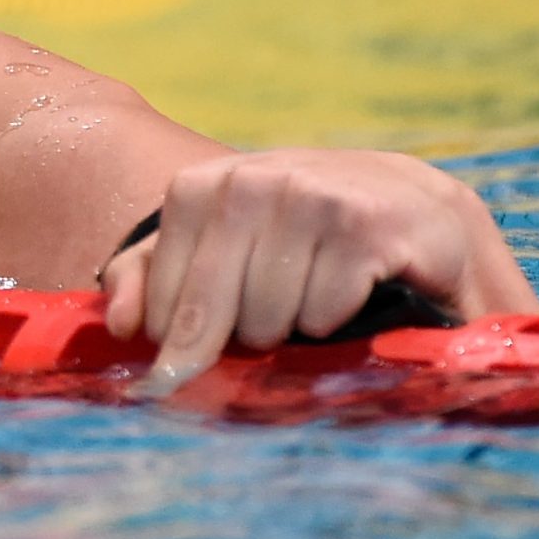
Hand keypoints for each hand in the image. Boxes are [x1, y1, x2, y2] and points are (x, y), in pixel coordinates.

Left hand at [100, 148, 538, 388]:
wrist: (419, 214)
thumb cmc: (304, 244)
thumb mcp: (224, 252)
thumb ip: (154, 279)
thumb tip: (119, 326)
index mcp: (200, 186)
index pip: (162, 292)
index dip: (178, 338)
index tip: (191, 359)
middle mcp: (251, 179)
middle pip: (211, 309)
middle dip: (235, 341)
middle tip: (264, 337)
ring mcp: (310, 195)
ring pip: (267, 317)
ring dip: (290, 329)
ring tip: (312, 303)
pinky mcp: (367, 224)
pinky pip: (322, 313)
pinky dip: (334, 320)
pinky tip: (355, 292)